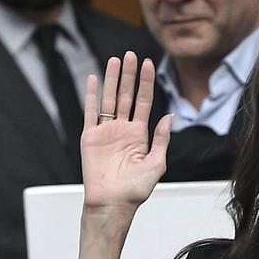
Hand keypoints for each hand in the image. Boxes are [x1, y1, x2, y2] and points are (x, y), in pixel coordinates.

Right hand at [81, 52, 171, 212]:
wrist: (113, 203)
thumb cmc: (135, 189)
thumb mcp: (156, 163)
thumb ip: (162, 139)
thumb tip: (169, 115)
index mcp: (139, 135)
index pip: (143, 102)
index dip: (146, 83)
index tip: (149, 64)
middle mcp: (123, 130)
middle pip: (126, 95)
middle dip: (130, 75)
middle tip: (132, 54)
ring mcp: (106, 132)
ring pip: (109, 99)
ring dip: (112, 79)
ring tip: (116, 60)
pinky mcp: (90, 137)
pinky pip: (90, 112)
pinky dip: (91, 95)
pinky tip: (94, 78)